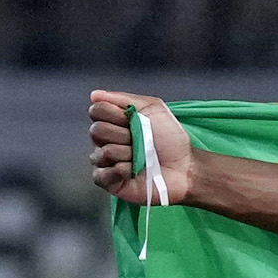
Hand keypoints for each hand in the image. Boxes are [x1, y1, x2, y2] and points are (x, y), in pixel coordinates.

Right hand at [87, 89, 187, 208]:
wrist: (184, 166)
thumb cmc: (171, 137)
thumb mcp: (151, 107)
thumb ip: (122, 98)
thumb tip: (94, 95)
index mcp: (113, 122)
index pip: (97, 111)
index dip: (115, 114)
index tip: (134, 119)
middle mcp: (106, 140)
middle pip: (97, 131)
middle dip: (123, 135)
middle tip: (141, 141)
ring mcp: (106, 162)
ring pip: (102, 152)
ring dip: (127, 154)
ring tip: (142, 158)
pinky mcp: (109, 182)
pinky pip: (101, 174)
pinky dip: (120, 171)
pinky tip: (133, 172)